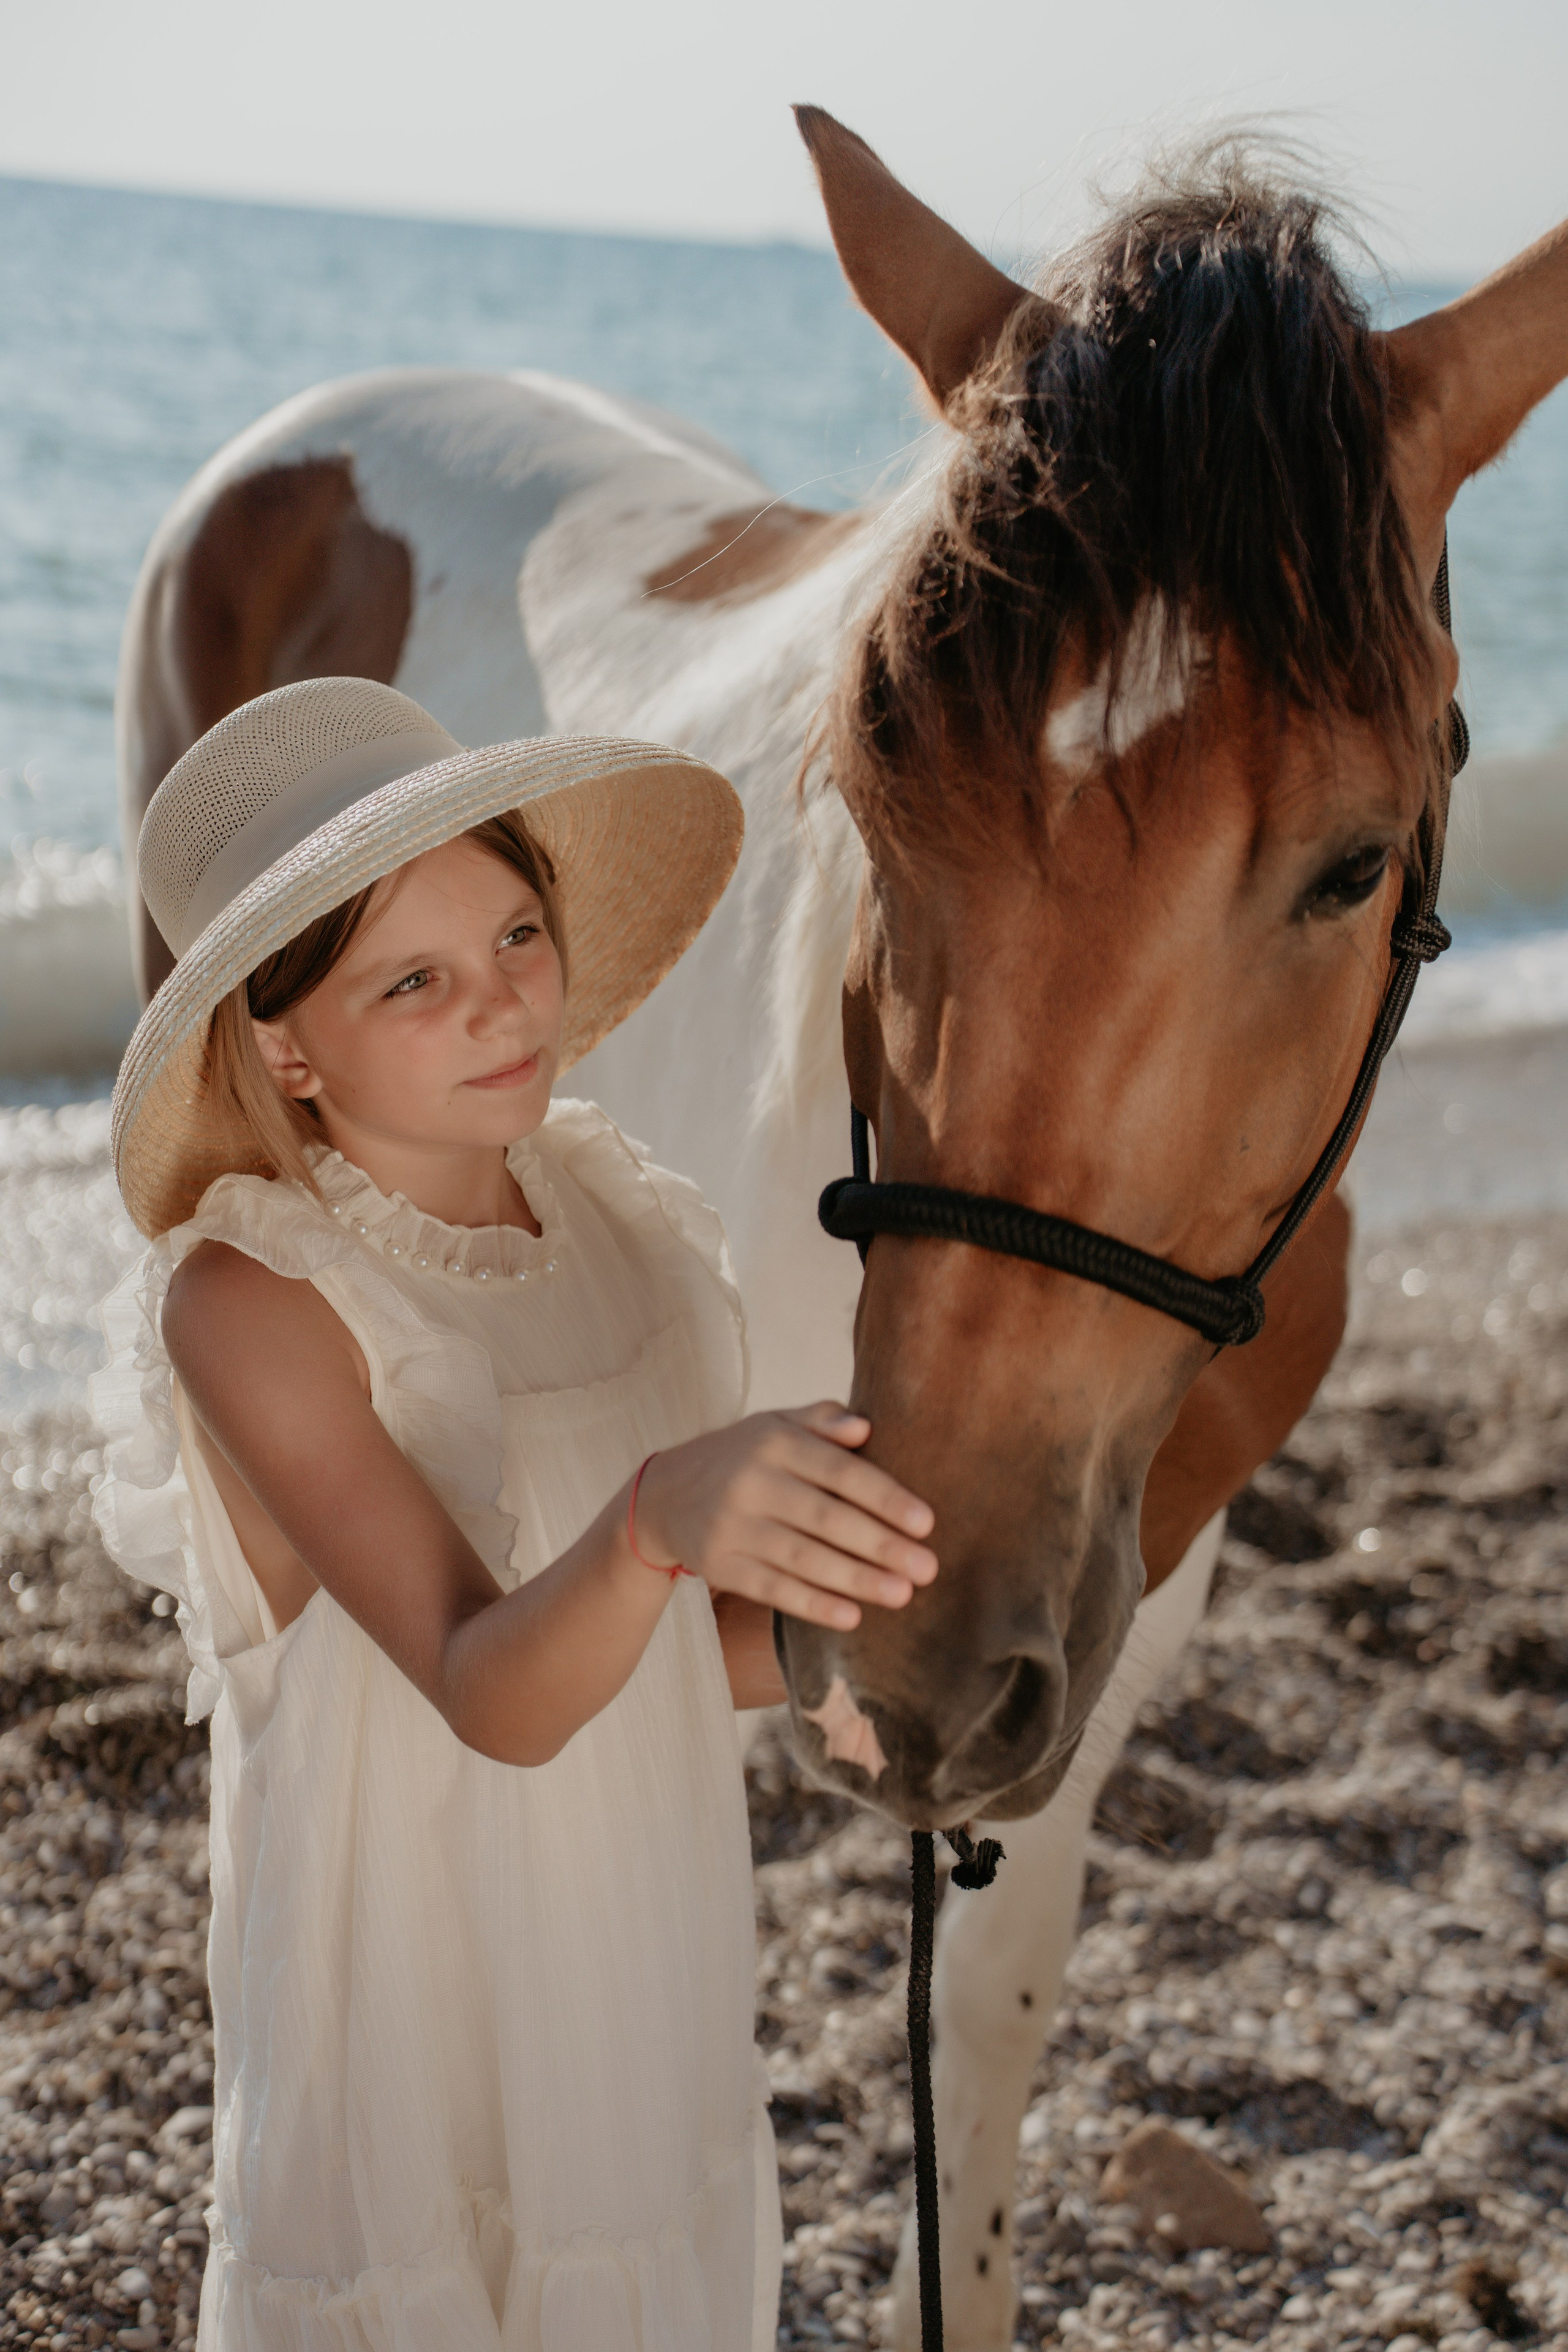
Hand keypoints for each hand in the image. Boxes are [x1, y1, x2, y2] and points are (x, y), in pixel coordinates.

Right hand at [633, 1404, 936, 1630]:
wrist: (664, 1496)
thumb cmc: (741, 1458)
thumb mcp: (774, 1425)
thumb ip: (821, 1420)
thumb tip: (865, 1427)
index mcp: (774, 1442)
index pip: (838, 1471)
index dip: (884, 1497)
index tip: (926, 1523)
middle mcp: (752, 1482)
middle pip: (826, 1518)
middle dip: (881, 1546)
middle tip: (927, 1569)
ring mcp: (733, 1527)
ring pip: (802, 1558)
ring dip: (856, 1579)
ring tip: (902, 1594)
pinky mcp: (720, 1565)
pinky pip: (772, 1588)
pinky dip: (812, 1604)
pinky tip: (851, 1617)